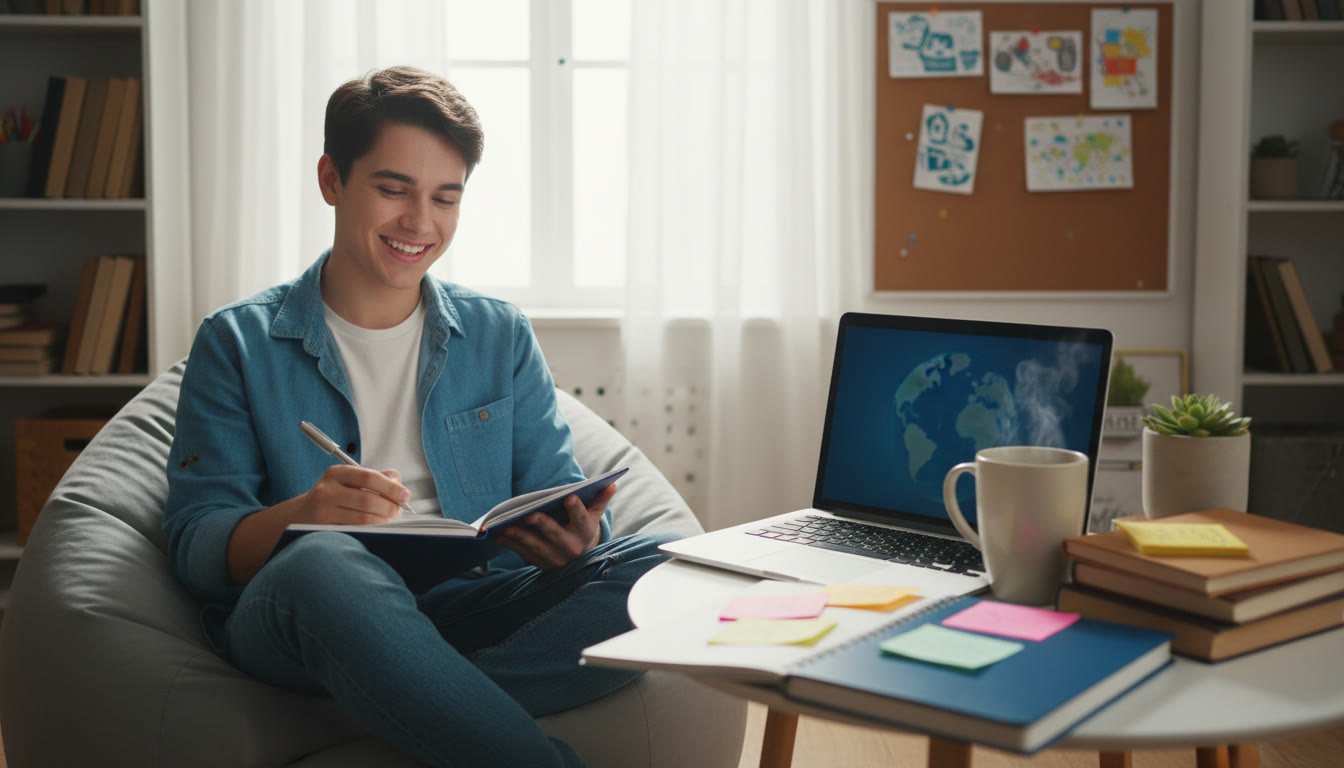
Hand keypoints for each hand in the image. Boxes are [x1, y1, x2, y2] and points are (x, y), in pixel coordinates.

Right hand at [295, 465, 409, 525]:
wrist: (302, 515)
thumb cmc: (334, 496)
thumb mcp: (350, 480)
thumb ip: (378, 477)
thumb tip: (400, 486)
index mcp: (337, 473)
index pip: (369, 477)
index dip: (391, 487)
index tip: (405, 495)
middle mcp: (327, 490)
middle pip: (367, 500)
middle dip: (389, 507)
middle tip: (398, 511)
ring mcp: (323, 511)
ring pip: (362, 519)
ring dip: (382, 521)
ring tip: (389, 521)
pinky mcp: (323, 530)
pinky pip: (354, 531)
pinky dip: (370, 531)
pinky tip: (376, 529)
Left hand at [495, 483, 616, 569]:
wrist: (577, 561)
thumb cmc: (583, 529)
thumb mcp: (594, 516)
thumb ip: (601, 499)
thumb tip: (614, 482)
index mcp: (584, 532)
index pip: (582, 519)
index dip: (576, 509)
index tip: (569, 497)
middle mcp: (570, 547)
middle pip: (555, 534)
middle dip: (542, 524)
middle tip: (530, 514)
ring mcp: (554, 557)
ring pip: (536, 546)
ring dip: (520, 536)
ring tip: (506, 525)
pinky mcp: (540, 563)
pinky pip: (523, 553)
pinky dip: (511, 544)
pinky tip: (499, 534)